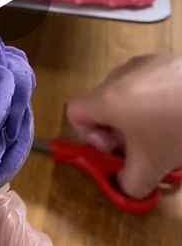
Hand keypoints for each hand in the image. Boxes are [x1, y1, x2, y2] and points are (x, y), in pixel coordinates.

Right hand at [68, 54, 181, 198]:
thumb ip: (130, 183)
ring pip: (128, 95)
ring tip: (168, 133)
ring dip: (139, 117)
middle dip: (119, 131)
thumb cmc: (176, 128)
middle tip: (145, 148)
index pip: (74, 113)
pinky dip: (158, 101)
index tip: (117, 149)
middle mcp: (119, 75)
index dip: (89, 137)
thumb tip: (127, 185)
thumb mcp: (151, 167)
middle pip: (103, 105)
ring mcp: (144, 63)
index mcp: (107, 97)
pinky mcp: (168, 60)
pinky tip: (180, 116)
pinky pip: (150, 84)